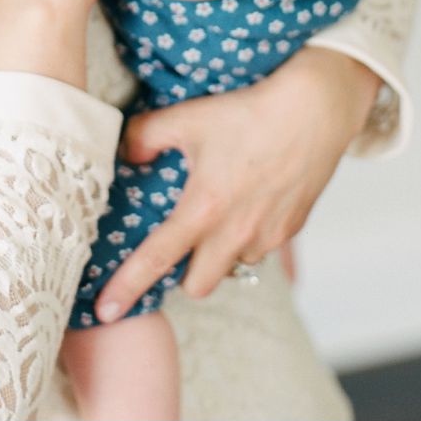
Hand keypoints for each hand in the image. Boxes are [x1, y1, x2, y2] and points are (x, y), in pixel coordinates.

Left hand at [91, 46, 375, 320]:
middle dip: (180, 274)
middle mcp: (237, 232)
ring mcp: (268, 235)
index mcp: (204, 209)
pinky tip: (241, 208)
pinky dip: (244, 240)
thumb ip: (143, 137)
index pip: (156, 259)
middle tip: (172, 245)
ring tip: (211, 220)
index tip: (106, 311)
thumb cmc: (247, 112)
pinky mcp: (292, 229)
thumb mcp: (184, 117)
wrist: (315, 109)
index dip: (127, 287)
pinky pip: (259, 249)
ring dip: (216, 256)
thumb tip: (127, 154)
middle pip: (197, 284)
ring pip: (231, 268)